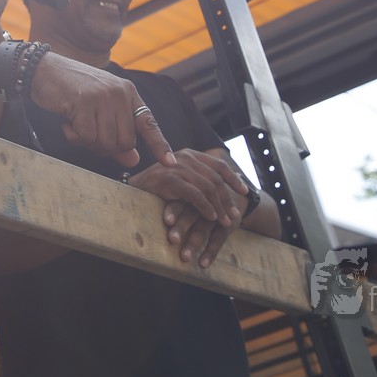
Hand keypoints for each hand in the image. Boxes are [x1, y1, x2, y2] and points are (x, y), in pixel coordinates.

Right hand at [28, 53, 177, 167]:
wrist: (44, 70)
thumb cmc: (72, 91)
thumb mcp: (98, 110)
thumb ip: (116, 134)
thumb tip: (133, 160)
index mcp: (128, 92)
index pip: (148, 122)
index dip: (160, 145)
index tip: (170, 163)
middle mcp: (120, 93)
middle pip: (125, 142)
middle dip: (106, 148)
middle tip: (87, 135)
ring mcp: (103, 96)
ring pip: (106, 143)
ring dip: (87, 142)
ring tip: (75, 125)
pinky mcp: (85, 102)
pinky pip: (86, 137)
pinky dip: (74, 136)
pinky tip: (66, 122)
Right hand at [127, 149, 247, 266]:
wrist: (131, 190)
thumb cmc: (156, 188)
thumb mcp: (179, 178)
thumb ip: (197, 178)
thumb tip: (222, 186)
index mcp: (189, 154)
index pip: (218, 164)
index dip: (234, 178)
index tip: (245, 192)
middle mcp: (185, 157)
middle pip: (216, 178)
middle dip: (228, 199)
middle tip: (234, 216)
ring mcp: (177, 167)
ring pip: (208, 188)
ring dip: (219, 207)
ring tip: (225, 221)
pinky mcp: (170, 180)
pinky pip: (195, 195)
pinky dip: (206, 207)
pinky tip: (211, 218)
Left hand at [155, 197, 237, 268]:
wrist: (232, 195)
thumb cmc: (196, 199)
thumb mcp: (183, 194)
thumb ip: (160, 197)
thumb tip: (128, 206)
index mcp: (189, 192)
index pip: (180, 199)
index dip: (173, 210)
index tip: (166, 221)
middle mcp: (201, 202)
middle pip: (191, 213)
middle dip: (182, 227)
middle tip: (172, 240)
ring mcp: (216, 213)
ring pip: (204, 228)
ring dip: (194, 243)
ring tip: (184, 257)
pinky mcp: (228, 224)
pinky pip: (219, 239)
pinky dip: (211, 252)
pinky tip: (202, 264)